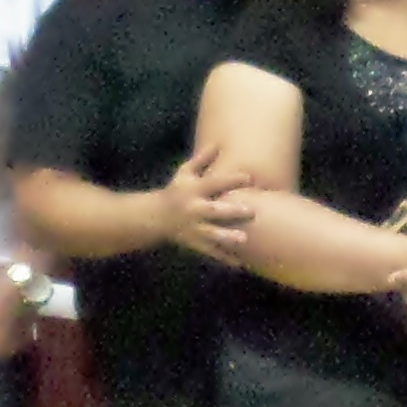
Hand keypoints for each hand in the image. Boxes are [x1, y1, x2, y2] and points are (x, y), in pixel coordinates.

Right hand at [162, 147, 256, 263]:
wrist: (155, 218)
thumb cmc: (175, 191)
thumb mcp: (184, 173)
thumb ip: (201, 160)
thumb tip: (218, 144)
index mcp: (193, 190)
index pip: (213, 183)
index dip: (230, 180)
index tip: (249, 177)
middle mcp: (194, 209)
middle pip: (214, 211)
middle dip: (232, 211)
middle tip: (252, 211)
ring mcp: (194, 228)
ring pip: (212, 234)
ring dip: (228, 237)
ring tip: (244, 240)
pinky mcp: (196, 243)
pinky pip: (212, 251)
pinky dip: (225, 258)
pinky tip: (241, 263)